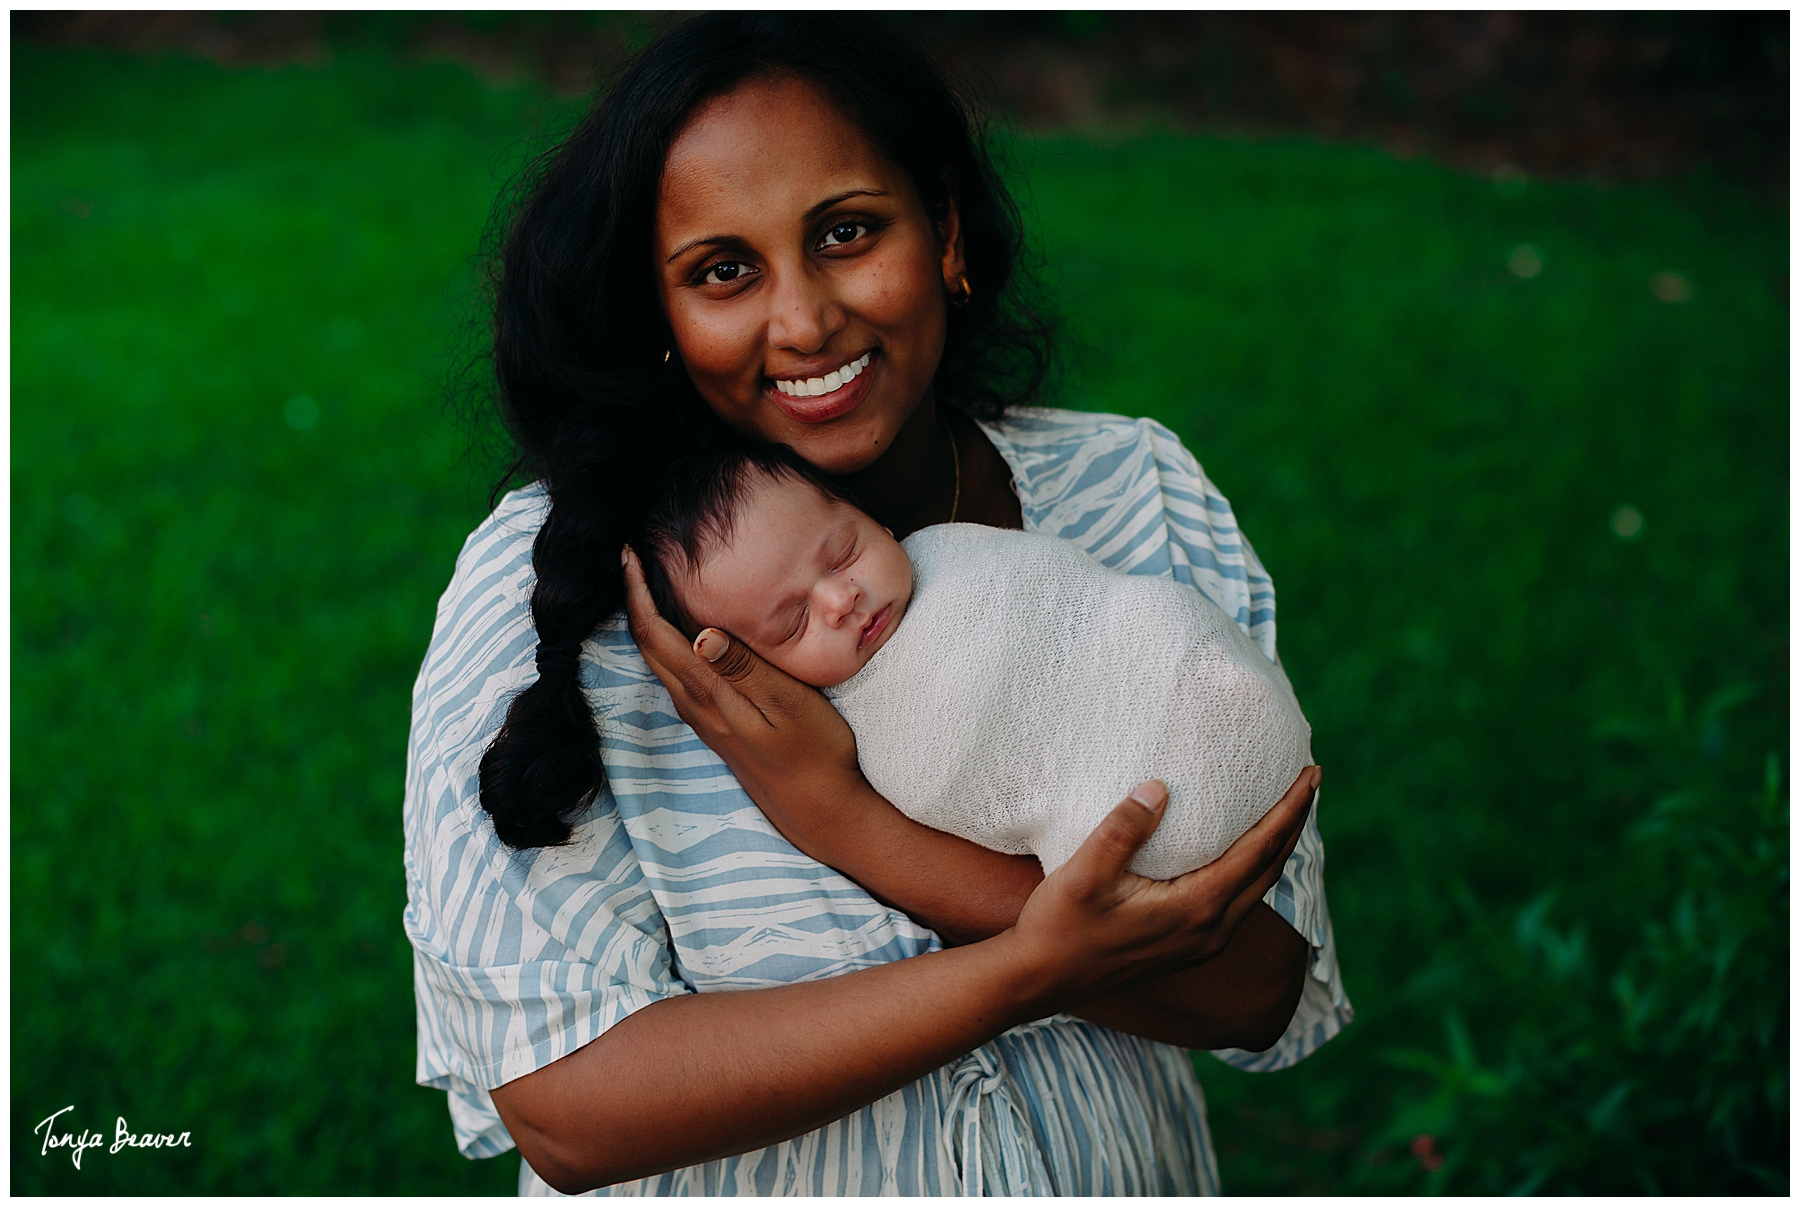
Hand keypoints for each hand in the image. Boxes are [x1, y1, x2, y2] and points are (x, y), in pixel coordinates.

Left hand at [620, 546, 867, 842]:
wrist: (819, 809)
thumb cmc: (815, 751)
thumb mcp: (788, 704)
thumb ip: (744, 668)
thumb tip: (699, 633)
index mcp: (708, 693)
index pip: (656, 634)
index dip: (636, 592)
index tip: (628, 553)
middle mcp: (694, 704)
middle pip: (647, 645)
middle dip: (632, 598)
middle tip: (633, 555)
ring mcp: (702, 716)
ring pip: (658, 660)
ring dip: (647, 619)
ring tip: (650, 579)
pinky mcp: (714, 722)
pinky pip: (676, 672)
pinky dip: (667, 640)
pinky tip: (683, 626)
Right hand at [1003, 766, 1319, 1016]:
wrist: (1037, 981)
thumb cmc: (1058, 927)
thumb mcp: (1084, 873)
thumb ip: (1124, 830)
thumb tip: (1159, 788)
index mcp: (1195, 908)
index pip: (1260, 850)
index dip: (1288, 810)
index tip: (1310, 773)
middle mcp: (1209, 930)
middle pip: (1271, 869)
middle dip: (1293, 824)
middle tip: (1309, 781)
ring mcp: (1199, 944)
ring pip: (1256, 889)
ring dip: (1275, 849)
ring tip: (1284, 812)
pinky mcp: (1185, 948)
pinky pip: (1237, 902)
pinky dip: (1253, 870)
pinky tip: (1242, 855)